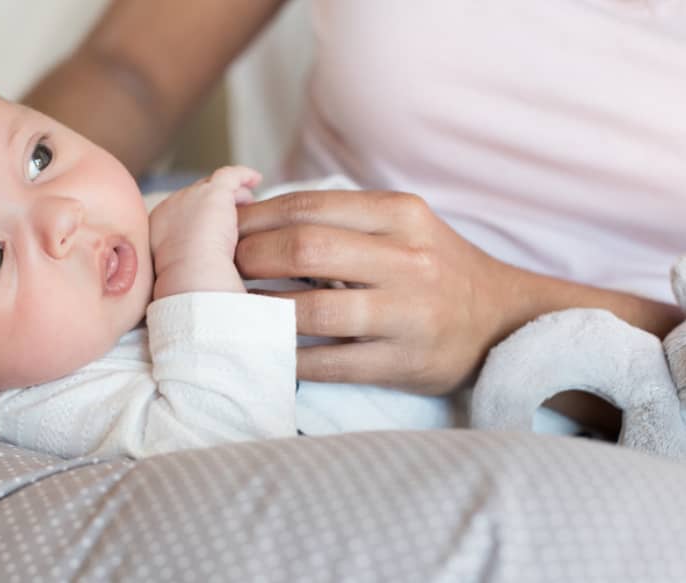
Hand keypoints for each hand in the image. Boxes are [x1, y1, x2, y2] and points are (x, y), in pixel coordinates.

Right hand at [150, 166, 258, 297]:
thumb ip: (185, 264)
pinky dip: (243, 175)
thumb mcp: (177, 274)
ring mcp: (191, 197)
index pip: (180, 214)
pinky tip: (256, 179)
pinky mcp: (214, 193)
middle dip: (213, 204)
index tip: (210, 226)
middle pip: (196, 197)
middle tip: (232, 213)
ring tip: (247, 199)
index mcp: (159, 227)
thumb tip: (198, 273)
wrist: (190, 275)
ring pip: (213, 186)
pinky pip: (230, 176)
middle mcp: (171, 207)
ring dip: (230, 193)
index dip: (198, 216)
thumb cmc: (185, 285)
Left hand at [235, 189, 516, 394]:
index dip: (255, 219)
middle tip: (223, 271)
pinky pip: (331, 364)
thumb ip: (341, 218)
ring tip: (235, 311)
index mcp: (400, 215)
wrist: (503, 318)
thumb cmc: (432, 267)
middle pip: (305, 249)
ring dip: (262, 311)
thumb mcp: (400, 226)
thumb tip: (254, 215)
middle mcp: (408, 259)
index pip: (308, 206)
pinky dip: (290, 358)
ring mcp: (408, 314)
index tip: (224, 231)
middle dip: (251, 259)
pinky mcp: (405, 362)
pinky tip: (266, 351)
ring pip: (313, 310)